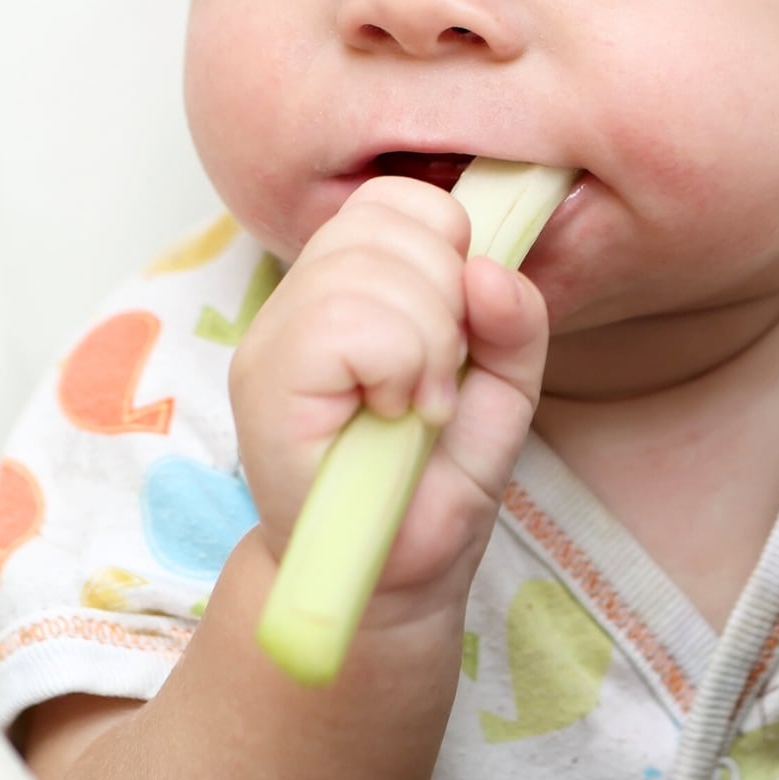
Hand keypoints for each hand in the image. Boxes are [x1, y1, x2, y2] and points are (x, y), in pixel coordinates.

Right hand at [230, 176, 548, 602]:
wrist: (396, 580)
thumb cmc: (438, 481)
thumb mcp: (505, 387)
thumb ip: (517, 319)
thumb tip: (489, 269)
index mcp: (348, 282)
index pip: (394, 199)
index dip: (446, 244)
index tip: (460, 321)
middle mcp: (299, 297)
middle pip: (387, 222)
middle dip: (446, 299)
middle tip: (440, 376)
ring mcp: (272, 339)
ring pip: (368, 270)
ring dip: (426, 342)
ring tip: (419, 403)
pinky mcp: (262, 386)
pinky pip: (346, 323)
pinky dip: (399, 366)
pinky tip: (396, 416)